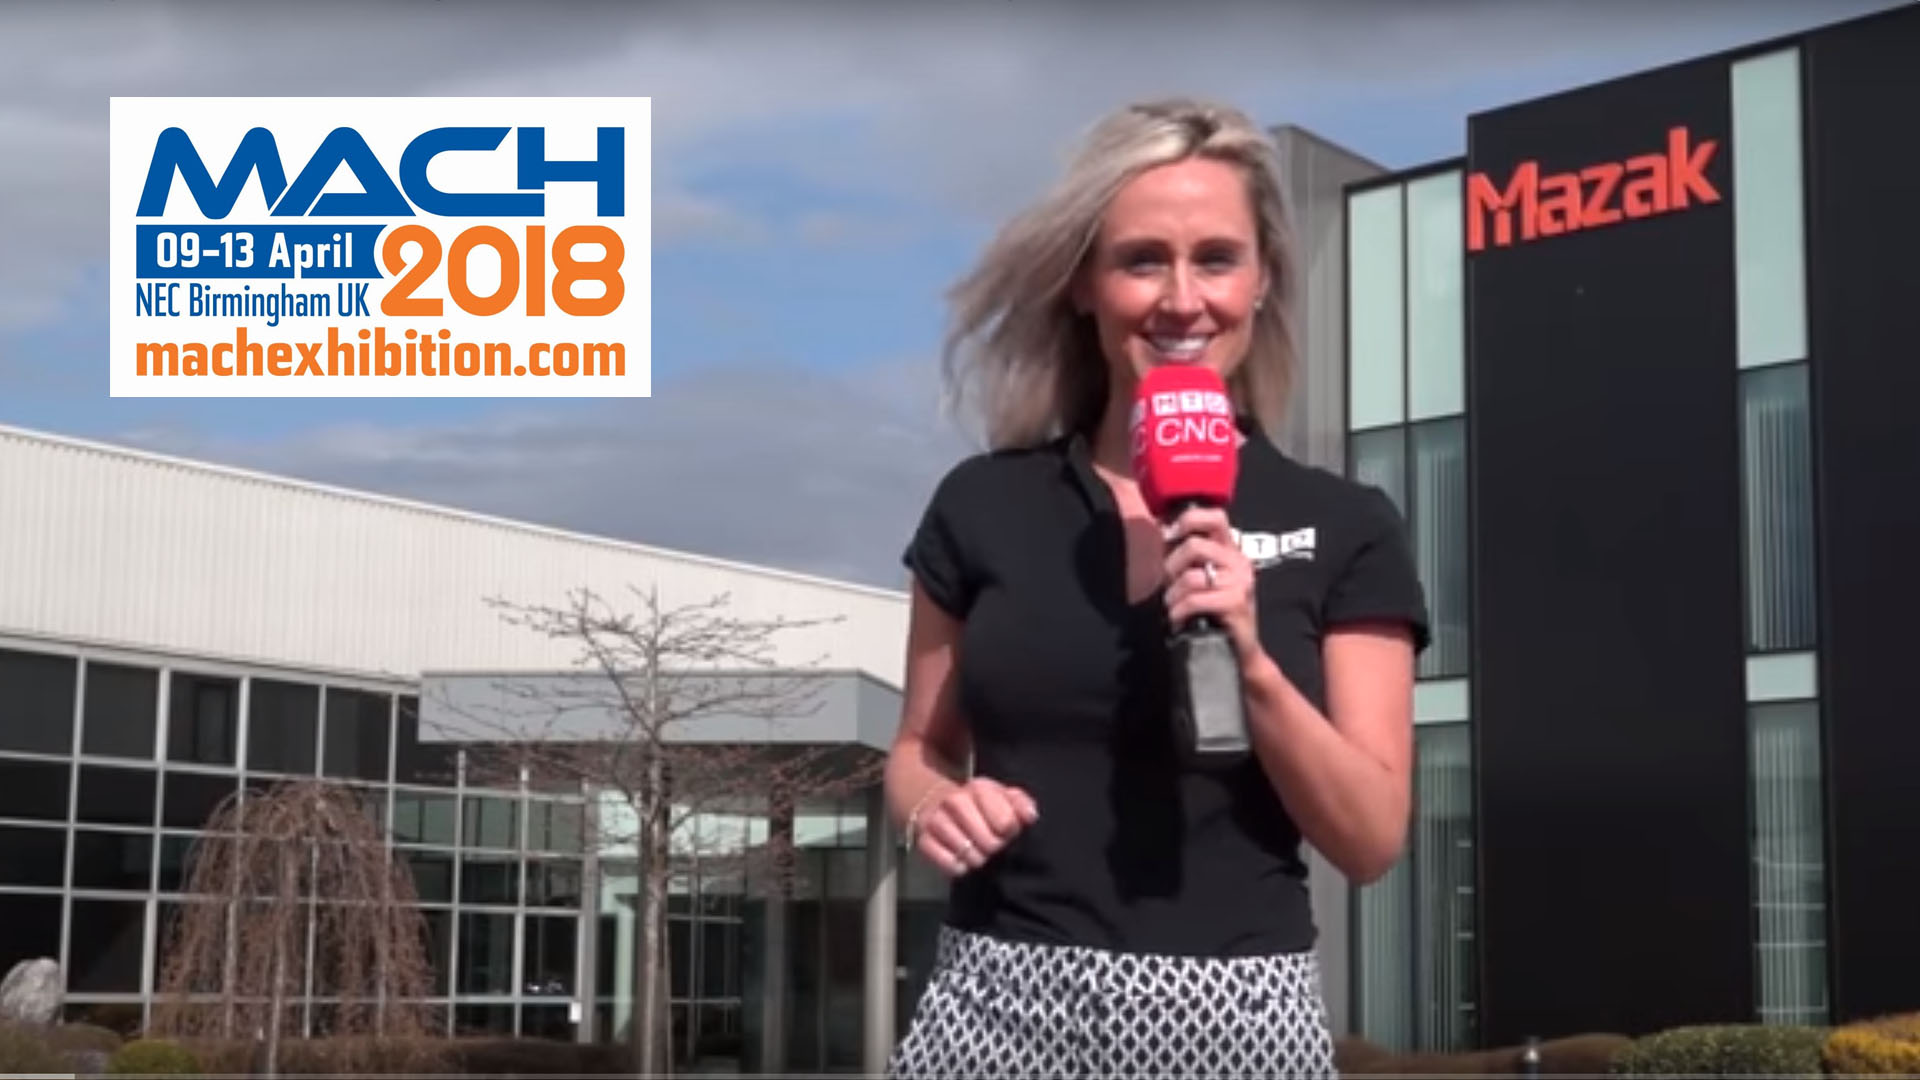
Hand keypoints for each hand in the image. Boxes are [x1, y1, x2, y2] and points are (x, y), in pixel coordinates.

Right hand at [912, 777, 1038, 876]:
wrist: (939, 802)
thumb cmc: (980, 804)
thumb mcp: (1003, 796)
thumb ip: (1021, 803)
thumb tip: (1029, 817)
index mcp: (979, 788)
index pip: (1005, 821)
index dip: (1011, 831)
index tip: (1009, 832)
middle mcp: (954, 801)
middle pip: (987, 840)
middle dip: (995, 847)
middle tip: (994, 846)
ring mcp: (936, 820)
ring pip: (967, 852)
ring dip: (978, 859)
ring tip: (980, 854)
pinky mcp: (923, 840)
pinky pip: (946, 862)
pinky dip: (957, 867)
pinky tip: (963, 862)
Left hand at [1164, 505, 1259, 660]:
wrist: (1237, 650)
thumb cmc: (1212, 612)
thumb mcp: (1201, 577)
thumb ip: (1186, 555)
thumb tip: (1161, 530)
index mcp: (1230, 549)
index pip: (1215, 517)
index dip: (1189, 520)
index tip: (1169, 535)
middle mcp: (1239, 561)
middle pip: (1195, 545)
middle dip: (1171, 566)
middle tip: (1168, 584)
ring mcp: (1240, 582)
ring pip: (1192, 576)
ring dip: (1173, 594)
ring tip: (1172, 605)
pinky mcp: (1236, 603)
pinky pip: (1196, 599)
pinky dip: (1179, 610)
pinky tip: (1177, 618)